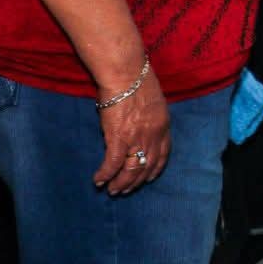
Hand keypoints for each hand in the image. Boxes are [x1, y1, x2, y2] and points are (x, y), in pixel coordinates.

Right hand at [94, 67, 169, 194]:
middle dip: (136, 181)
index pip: (163, 154)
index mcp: (163, 125)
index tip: (148, 178)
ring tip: (113, 190)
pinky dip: (105, 174)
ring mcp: (137, 138)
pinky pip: (112, 164)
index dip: (155, 169)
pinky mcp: (118, 138)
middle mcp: (153, 136)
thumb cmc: (138, 81)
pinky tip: (98, 180)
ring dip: (121, 183)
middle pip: (147, 166)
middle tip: (125, 190)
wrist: (127, 73)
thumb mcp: (154, 102)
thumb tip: (140, 125)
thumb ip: (151, 117)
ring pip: (130, 170)